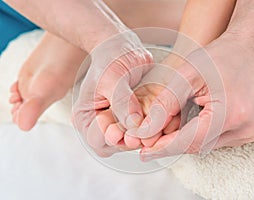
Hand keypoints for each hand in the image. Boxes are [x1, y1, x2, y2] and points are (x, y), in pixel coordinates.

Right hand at [72, 31, 152, 156]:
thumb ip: (122, 102)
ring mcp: (115, 123)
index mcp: (84, 116)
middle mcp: (98, 124)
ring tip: (157, 128)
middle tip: (148, 133)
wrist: (122, 48)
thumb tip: (133, 125)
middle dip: (132, 140)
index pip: (98, 139)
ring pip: (129, 142)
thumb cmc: (111, 57)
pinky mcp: (130, 120)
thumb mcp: (113, 77)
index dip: (115, 139)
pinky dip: (151, 130)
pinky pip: (140, 132)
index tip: (132, 134)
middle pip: (114, 145)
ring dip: (144, 137)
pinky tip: (162, 123)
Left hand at [136, 34, 253, 160]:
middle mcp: (244, 128)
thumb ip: (166, 104)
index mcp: (230, 114)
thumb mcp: (187, 75)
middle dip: (171, 142)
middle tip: (151, 136)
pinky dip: (198, 133)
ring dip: (184, 137)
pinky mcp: (247, 131)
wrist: (249, 49)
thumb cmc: (220, 56)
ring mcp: (248, 131)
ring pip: (205, 144)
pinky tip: (190, 119)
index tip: (144, 152)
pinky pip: (215, 139)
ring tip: (171, 121)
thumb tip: (147, 130)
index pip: (189, 141)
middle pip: (197, 145)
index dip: (163, 148)